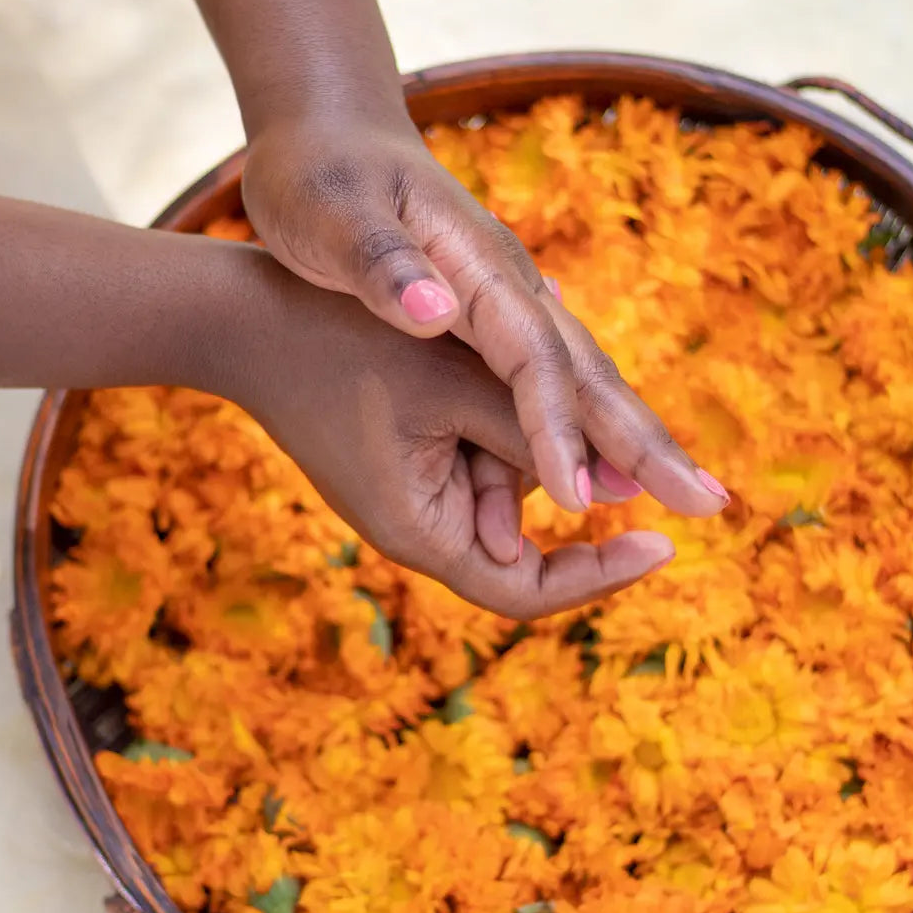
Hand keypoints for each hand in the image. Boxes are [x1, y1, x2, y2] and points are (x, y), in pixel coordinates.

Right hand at [215, 255, 678, 619]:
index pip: (528, 593)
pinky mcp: (406, 467)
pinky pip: (474, 459)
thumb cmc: (345, 345)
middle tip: (589, 430)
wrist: (247, 320)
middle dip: (561, 486)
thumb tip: (629, 479)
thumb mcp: (459, 387)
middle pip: (522, 543)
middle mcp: (418, 530)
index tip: (665, 541)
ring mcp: (411, 500)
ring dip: (521, 445)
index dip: (600, 574)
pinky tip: (477, 377)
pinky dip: (494, 429)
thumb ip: (542, 437)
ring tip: (486, 377)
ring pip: (504, 491)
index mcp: (421, 532)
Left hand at [241, 114, 729, 519]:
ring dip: (632, 436)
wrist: (331, 128)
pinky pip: (557, 373)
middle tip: (711, 503)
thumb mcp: (324, 215)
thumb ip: (377, 261)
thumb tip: (437, 313)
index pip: (535, 359)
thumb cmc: (318, 176)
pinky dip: (588, 418)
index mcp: (475, 266)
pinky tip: (607, 447)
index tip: (579, 499)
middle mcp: (510, 284)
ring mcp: (511, 296)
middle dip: (648, 443)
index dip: (558, 430)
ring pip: (584, 374)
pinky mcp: (498, 309)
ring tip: (679, 488)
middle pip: (590, 372)